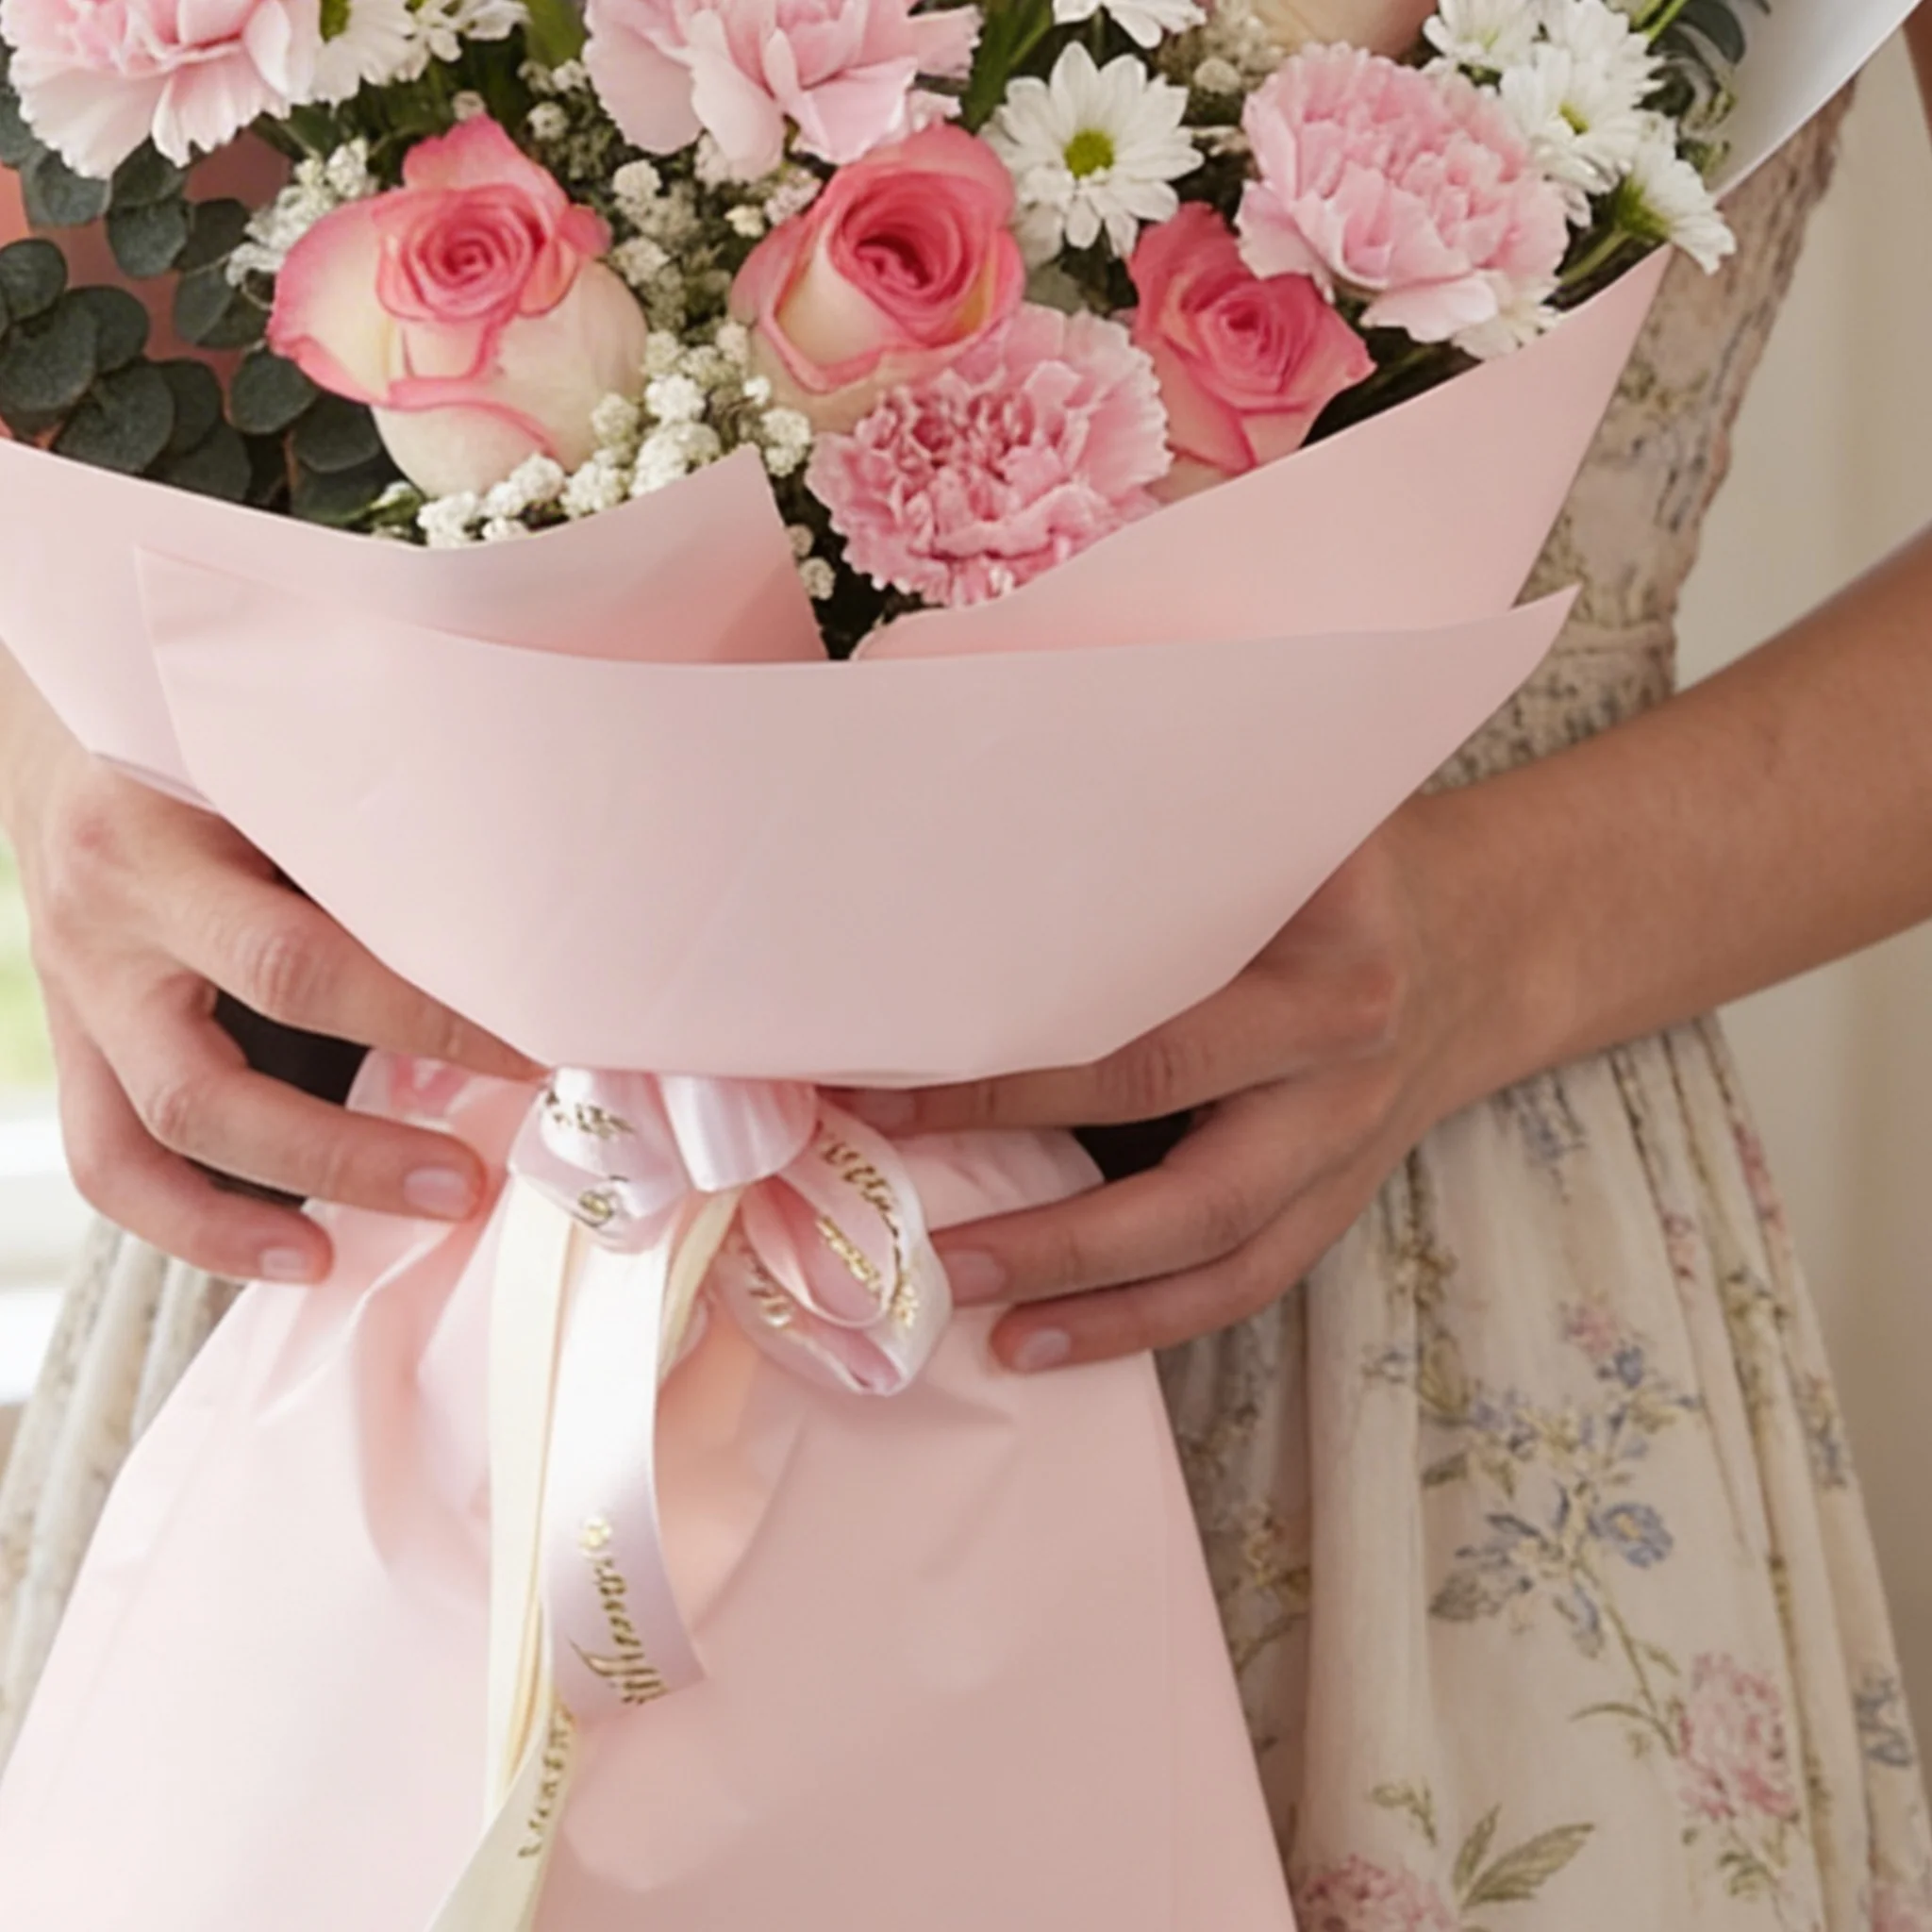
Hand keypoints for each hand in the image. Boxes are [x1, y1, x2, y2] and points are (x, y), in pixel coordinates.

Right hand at [3, 689, 536, 1284]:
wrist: (72, 717)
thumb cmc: (206, 735)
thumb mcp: (274, 758)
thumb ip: (360, 840)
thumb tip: (511, 940)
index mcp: (162, 834)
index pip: (298, 956)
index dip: (418, 1019)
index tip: (526, 1051)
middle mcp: (107, 917)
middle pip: (221, 1067)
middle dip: (358, 1143)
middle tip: (475, 1175)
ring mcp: (78, 985)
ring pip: (160, 1131)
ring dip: (298, 1189)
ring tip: (416, 1215)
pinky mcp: (73, 1036)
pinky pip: (113, 1160)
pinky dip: (201, 1224)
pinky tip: (293, 1257)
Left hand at [846, 807, 1484, 1370]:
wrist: (1481, 942)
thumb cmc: (1341, 873)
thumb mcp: (1276, 833)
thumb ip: (1162, 861)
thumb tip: (964, 894)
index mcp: (1319, 956)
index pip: (1147, 1028)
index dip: (1015, 1069)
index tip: (892, 1081)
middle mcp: (1340, 1058)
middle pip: (1182, 1155)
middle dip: (1048, 1214)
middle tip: (927, 1233)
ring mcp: (1347, 1147)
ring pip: (1213, 1244)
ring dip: (1082, 1289)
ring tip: (966, 1303)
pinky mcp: (1339, 1204)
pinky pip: (1242, 1282)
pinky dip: (1140, 1321)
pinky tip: (1043, 1341)